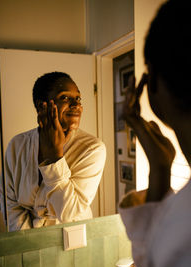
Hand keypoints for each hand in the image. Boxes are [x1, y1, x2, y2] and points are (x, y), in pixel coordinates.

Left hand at [37, 100, 71, 163]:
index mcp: (57, 128)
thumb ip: (69, 132)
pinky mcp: (42, 131)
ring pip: (43, 117)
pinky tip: (39, 112)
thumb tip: (73, 128)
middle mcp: (50, 127)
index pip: (55, 117)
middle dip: (49, 107)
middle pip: (49, 115)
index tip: (54, 104)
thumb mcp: (66, 138)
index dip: (54, 110)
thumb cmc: (59, 144)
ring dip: (43, 110)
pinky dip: (39, 117)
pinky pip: (40, 122)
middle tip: (49, 101)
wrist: (52, 150)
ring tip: (43, 104)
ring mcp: (45, 129)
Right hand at [123, 74, 175, 201]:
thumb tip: (152, 121)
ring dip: (132, 92)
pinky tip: (132, 92)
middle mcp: (138, 124)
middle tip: (140, 74)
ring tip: (135, 79)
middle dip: (136, 88)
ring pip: (129, 105)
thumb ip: (155, 128)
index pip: (140, 104)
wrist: (163, 164)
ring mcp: (136, 126)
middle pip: (134, 102)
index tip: (146, 79)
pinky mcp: (136, 129)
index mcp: (144, 124)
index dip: (142, 92)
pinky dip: (129, 102)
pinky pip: (129, 113)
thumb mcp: (161, 136)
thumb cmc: (163, 154)